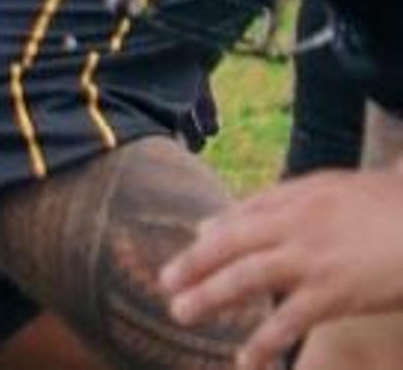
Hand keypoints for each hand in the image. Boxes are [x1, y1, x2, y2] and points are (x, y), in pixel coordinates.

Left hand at [160, 165, 402, 369]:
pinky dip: (265, 340)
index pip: (236, 220)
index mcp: (290, 202)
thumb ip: (272, 203)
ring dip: (211, 296)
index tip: (184, 259)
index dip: (207, 241)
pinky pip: (291, 319)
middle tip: (165, 284)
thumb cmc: (378, 206)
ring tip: (182, 313)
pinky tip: (246, 360)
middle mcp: (293, 227)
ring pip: (248, 277)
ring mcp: (311, 260)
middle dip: (194, 265)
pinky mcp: (334, 293)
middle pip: (231, 245)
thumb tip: (215, 223)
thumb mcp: (322, 190)